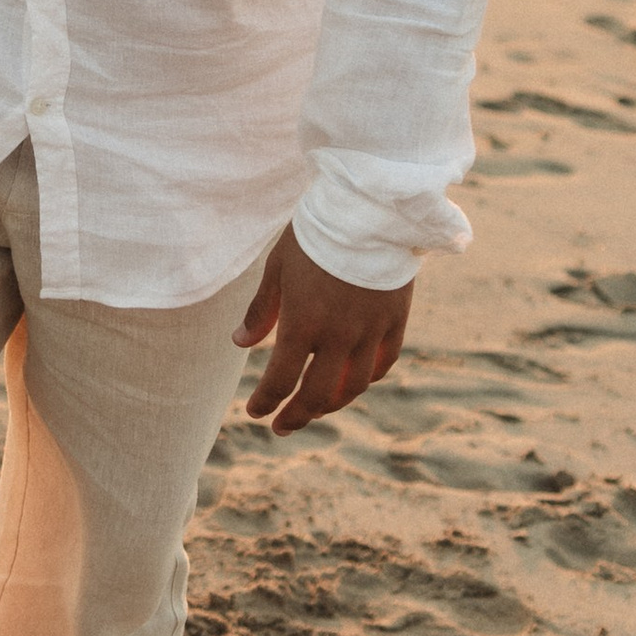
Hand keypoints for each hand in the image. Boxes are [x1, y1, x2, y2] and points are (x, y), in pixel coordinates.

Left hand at [233, 225, 411, 432]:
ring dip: (330, 405)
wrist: (369, 208)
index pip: (281, 380)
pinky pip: (383, 363)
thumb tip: (240, 343)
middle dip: (296, 416)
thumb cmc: (315, 233)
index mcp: (303, 323)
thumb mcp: (278, 267)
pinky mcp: (395, 321)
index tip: (255, 412)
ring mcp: (370, 331)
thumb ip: (261, 309)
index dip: (266, 402)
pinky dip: (366, 378)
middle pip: (317, 395)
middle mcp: (338, 336)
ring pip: (353, 387)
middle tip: (281, 427)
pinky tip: (353, 382)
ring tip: (315, 410)